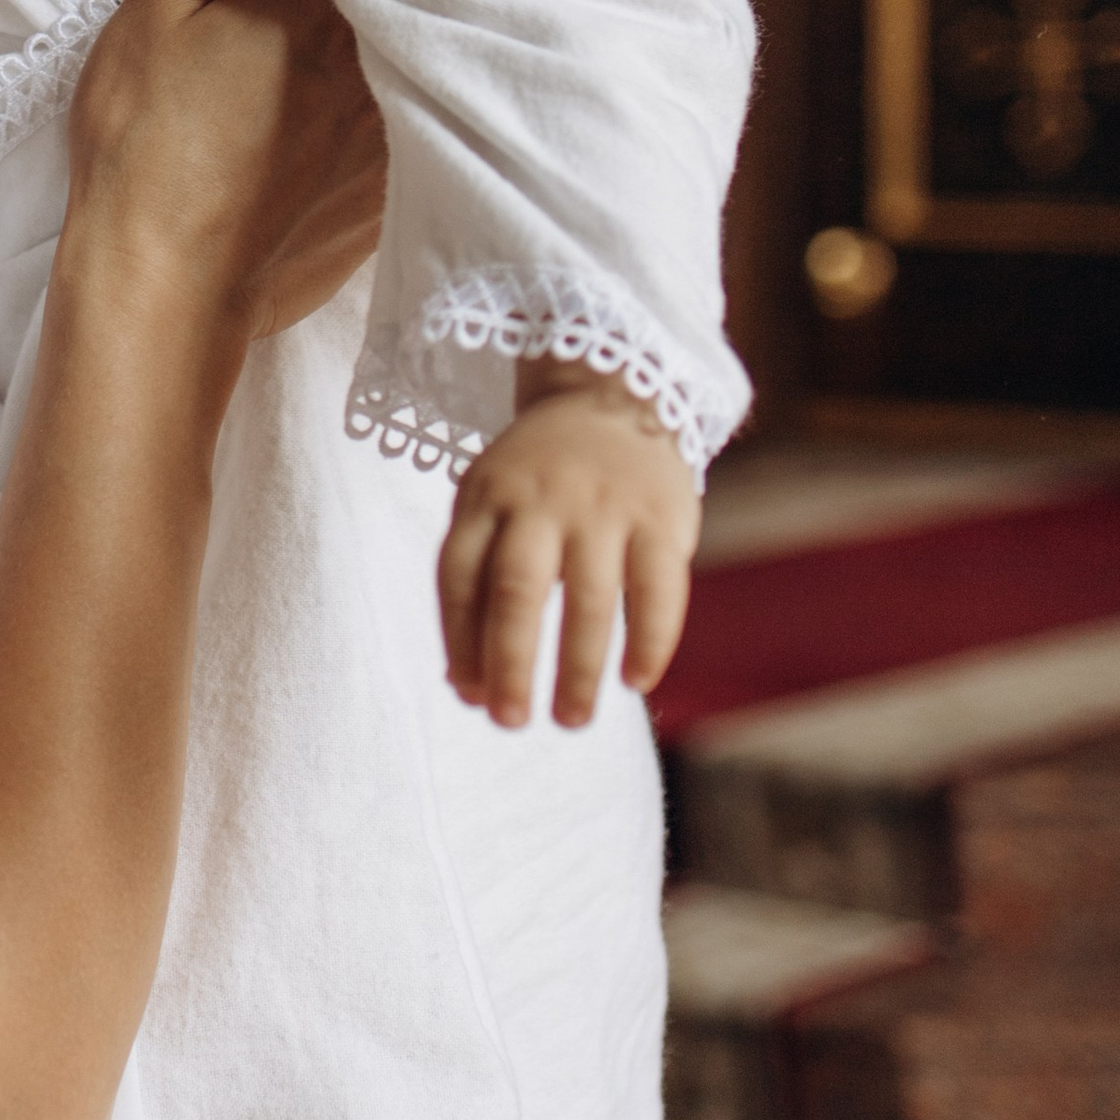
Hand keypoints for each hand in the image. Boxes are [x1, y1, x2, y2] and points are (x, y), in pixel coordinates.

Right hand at [65, 0, 386, 362]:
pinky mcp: (400, 183)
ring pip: (422, 40)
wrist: (161, 288)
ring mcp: (402, 125)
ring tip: (346, 13)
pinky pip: (419, 112)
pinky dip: (400, 89)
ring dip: (401, 13)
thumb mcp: (167, 5)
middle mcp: (386, 56)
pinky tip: (349, 97)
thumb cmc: (145, 142)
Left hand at [438, 364, 698, 728]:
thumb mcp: (493, 503)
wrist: (616, 397)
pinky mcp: (662, 516)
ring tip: (572, 720)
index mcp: (485, 497)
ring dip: (578, 669)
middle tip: (510, 722)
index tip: (470, 697)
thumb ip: (478, 582)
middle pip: (517, 591)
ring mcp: (603, 506)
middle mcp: (541, 500)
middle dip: (510, 664)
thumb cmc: (540, 480)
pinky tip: (637, 682)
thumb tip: (466, 686)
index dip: (460, 642)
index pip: (458, 578)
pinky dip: (649, 640)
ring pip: (589, 600)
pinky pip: (657, 589)